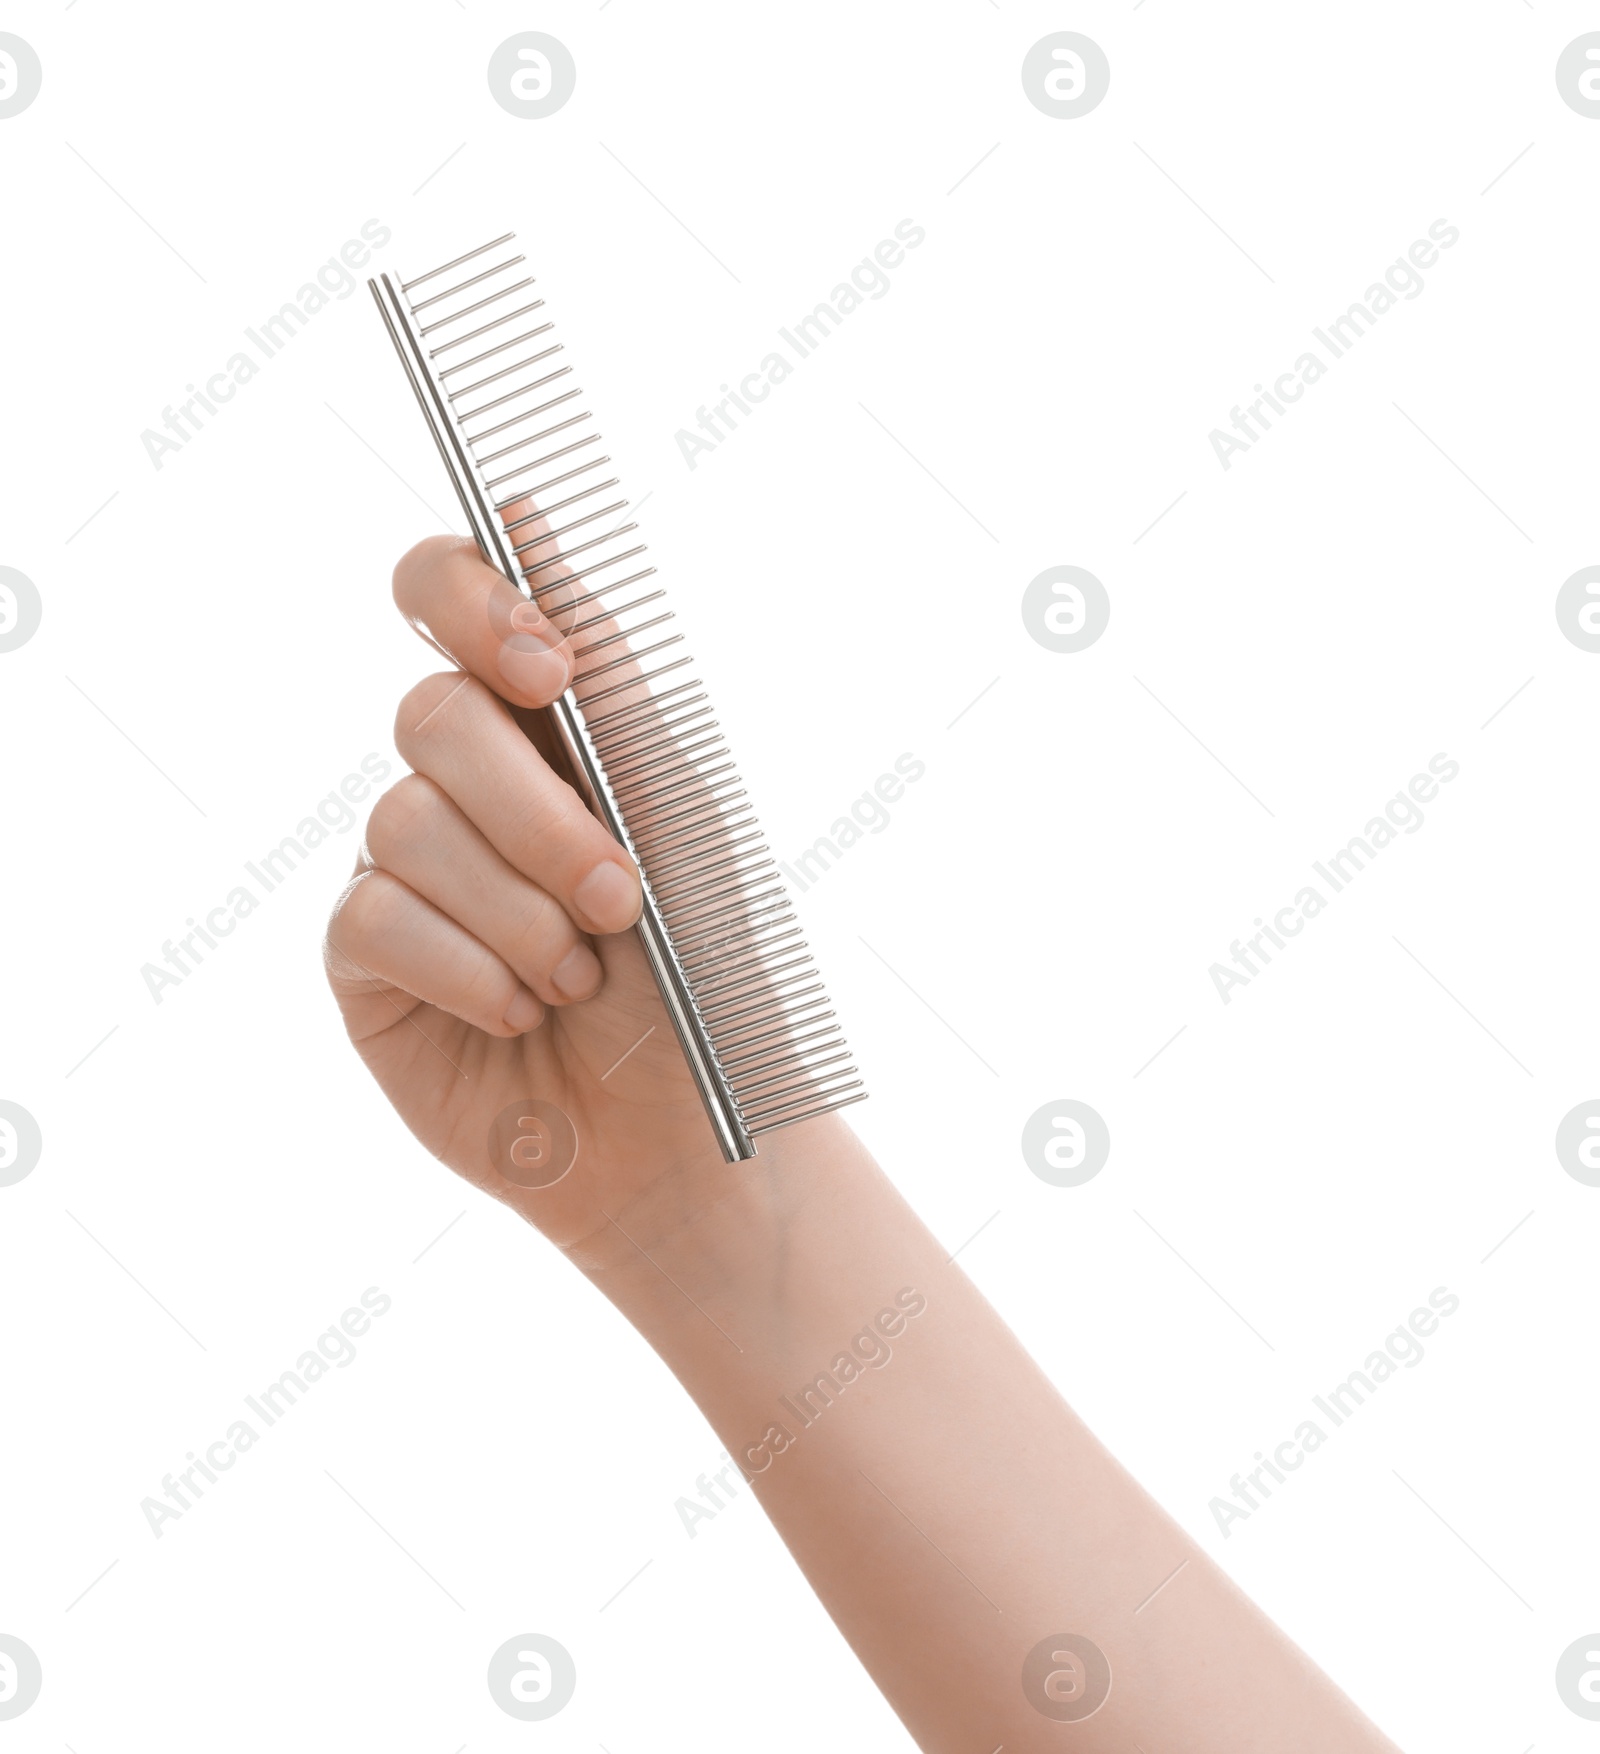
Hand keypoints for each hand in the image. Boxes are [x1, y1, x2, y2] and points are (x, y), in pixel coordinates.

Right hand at [323, 501, 728, 1251]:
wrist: (689, 1127)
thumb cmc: (704, 965)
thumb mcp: (679, 810)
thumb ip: (605, 675)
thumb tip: (524, 509)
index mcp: (538, 722)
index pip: (445, 592)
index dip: (471, 600)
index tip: (545, 669)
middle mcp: (458, 780)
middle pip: (429, 716)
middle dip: (538, 816)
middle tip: (621, 898)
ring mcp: (402, 863)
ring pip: (405, 823)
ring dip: (521, 911)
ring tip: (585, 977)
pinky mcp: (364, 955)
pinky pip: (376, 918)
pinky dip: (472, 968)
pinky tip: (525, 1013)